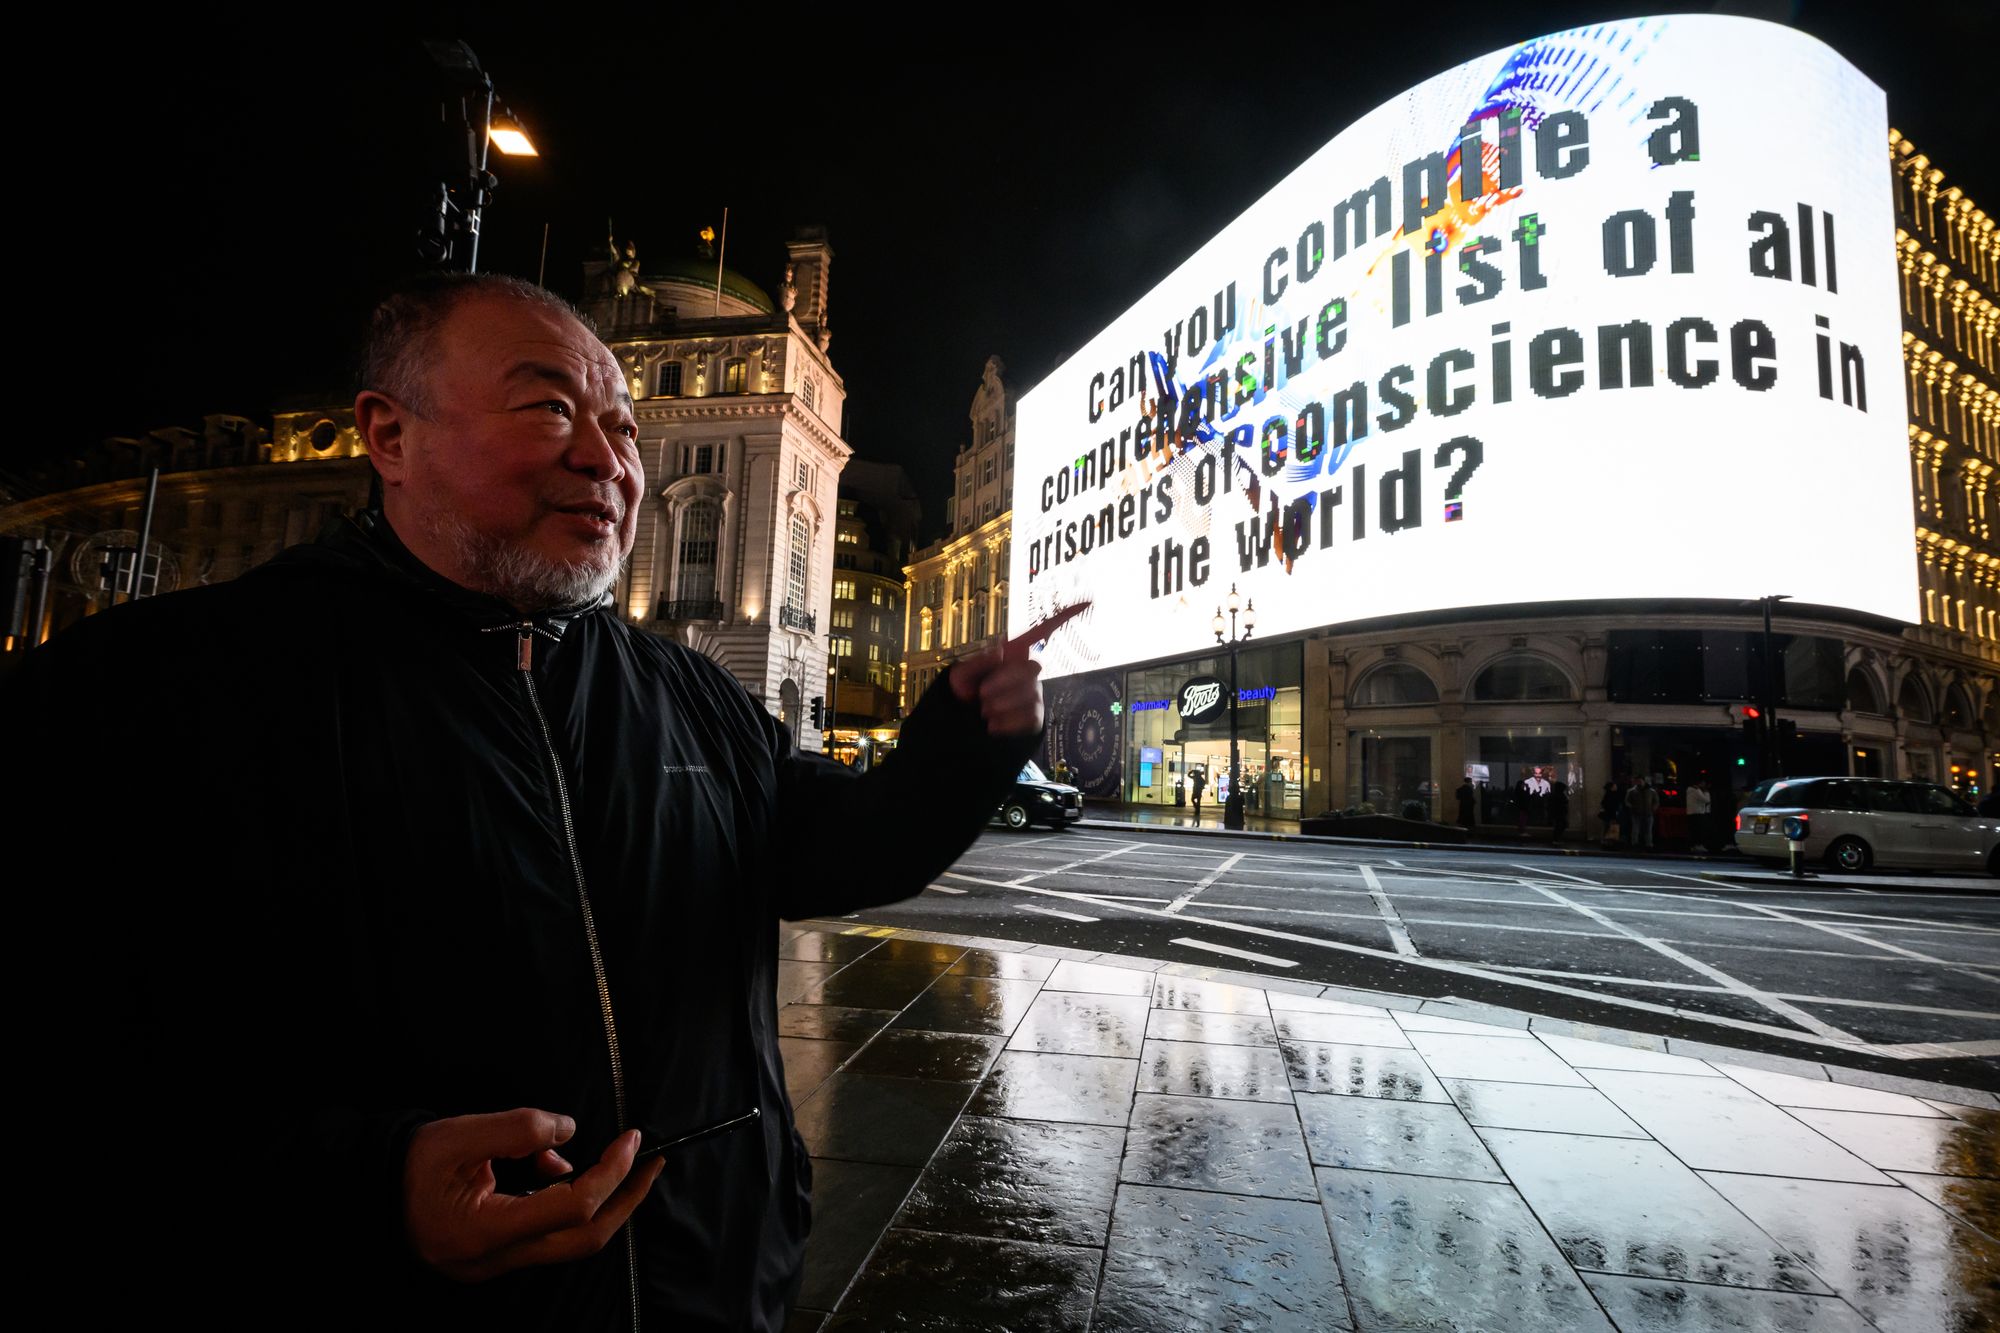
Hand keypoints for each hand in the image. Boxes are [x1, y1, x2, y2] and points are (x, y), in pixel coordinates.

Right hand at [403, 1108, 663, 1283]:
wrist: (371, 1189)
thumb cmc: (410, 1162)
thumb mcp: (461, 1133)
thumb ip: (519, 1129)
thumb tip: (569, 1130)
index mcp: (485, 1233)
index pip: (571, 1209)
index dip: (610, 1173)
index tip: (631, 1140)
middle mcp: (496, 1260)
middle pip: (584, 1239)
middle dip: (625, 1198)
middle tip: (651, 1162)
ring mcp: (497, 1265)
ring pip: (570, 1241)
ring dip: (594, 1197)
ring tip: (581, 1156)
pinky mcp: (498, 1257)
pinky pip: (548, 1234)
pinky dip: (564, 1200)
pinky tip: (551, 1169)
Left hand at [950, 604, 1087, 736]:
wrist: (961, 726)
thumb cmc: (962, 694)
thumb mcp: (959, 675)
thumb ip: (978, 662)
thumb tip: (1002, 651)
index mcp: (1012, 654)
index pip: (1041, 632)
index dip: (1064, 616)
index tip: (1088, 602)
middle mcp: (1027, 671)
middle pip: (1032, 668)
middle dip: (1005, 682)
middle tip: (982, 694)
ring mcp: (1034, 694)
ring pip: (1030, 695)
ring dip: (1003, 705)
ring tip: (984, 711)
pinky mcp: (1035, 717)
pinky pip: (1031, 716)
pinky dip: (1008, 722)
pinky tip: (993, 725)